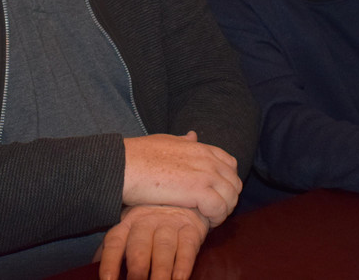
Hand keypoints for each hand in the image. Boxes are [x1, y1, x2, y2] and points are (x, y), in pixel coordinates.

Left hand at [97, 205, 208, 279]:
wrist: (184, 198)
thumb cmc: (150, 222)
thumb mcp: (130, 228)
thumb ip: (113, 248)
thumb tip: (92, 266)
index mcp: (127, 222)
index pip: (114, 242)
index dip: (109, 262)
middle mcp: (146, 222)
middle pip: (139, 246)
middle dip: (137, 269)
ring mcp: (169, 224)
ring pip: (163, 249)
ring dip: (160, 271)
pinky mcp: (191, 229)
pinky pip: (187, 247)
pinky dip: (183, 265)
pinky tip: (179, 279)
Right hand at [123, 132, 240, 225]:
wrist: (123, 165)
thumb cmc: (138, 155)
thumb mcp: (166, 141)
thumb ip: (183, 141)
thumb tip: (192, 136)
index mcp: (200, 148)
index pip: (230, 164)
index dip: (226, 181)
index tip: (214, 194)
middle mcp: (207, 159)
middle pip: (234, 183)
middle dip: (228, 199)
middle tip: (212, 211)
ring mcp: (204, 174)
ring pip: (231, 197)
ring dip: (223, 211)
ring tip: (209, 219)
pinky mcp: (198, 191)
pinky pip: (220, 208)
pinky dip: (216, 218)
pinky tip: (205, 222)